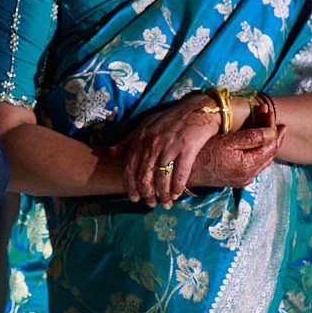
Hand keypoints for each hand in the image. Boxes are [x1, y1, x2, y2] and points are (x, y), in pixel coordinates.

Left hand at [114, 93, 220, 208]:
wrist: (199, 109)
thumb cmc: (172, 119)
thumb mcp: (147, 124)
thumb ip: (129, 139)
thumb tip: (111, 152)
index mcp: (141, 137)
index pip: (129, 167)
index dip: (130, 186)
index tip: (134, 198)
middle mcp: (153, 142)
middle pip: (144, 176)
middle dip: (147, 194)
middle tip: (151, 204)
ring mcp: (170, 145)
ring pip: (161, 178)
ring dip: (163, 194)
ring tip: (166, 203)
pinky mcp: (187, 148)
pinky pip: (179, 174)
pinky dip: (177, 188)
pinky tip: (177, 194)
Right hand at [188, 124, 285, 188]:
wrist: (185, 172)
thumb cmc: (202, 153)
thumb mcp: (227, 142)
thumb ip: (251, 137)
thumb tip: (274, 132)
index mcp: (248, 166)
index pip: (270, 146)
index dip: (274, 128)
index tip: (271, 112)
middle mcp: (249, 176)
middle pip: (269, 153)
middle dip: (273, 134)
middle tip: (271, 115)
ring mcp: (243, 179)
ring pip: (263, 159)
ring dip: (266, 142)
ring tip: (266, 124)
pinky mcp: (236, 179)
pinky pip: (255, 164)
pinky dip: (258, 150)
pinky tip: (256, 140)